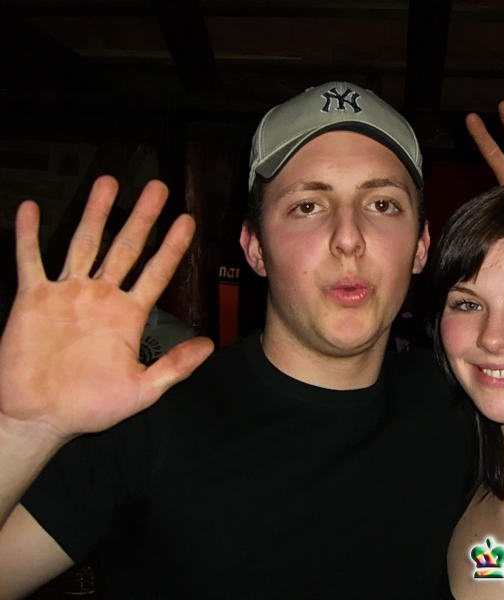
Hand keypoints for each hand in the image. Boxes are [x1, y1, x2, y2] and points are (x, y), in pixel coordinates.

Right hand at [0, 176, 213, 441]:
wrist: (41, 419)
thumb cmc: (91, 407)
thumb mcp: (142, 390)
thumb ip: (175, 367)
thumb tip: (209, 345)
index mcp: (128, 316)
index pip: (156, 272)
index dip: (172, 246)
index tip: (187, 220)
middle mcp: (101, 298)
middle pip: (125, 248)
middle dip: (141, 217)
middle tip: (157, 187)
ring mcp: (67, 295)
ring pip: (84, 244)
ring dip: (95, 214)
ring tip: (107, 183)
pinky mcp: (32, 300)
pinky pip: (30, 261)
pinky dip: (30, 236)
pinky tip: (31, 208)